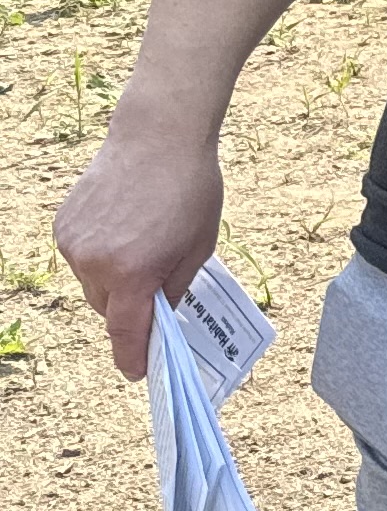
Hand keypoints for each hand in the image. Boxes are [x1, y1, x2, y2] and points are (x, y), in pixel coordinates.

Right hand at [55, 119, 225, 383]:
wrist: (157, 137)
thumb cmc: (190, 191)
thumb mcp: (198, 247)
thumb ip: (175, 288)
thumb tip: (159, 315)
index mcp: (134, 273)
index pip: (127, 331)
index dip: (132, 356)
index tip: (136, 373)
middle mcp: (95, 263)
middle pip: (108, 308)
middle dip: (130, 308)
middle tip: (155, 289)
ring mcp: (74, 244)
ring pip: (92, 283)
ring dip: (114, 278)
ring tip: (143, 244)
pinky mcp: (63, 226)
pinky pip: (82, 257)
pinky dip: (100, 255)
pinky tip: (124, 227)